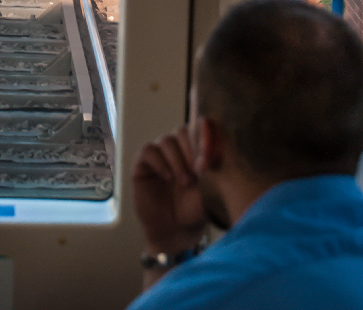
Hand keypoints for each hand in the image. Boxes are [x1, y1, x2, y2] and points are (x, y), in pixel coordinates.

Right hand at [132, 126, 207, 254]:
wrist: (176, 232)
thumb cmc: (195, 210)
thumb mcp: (211, 191)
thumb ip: (214, 171)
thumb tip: (219, 153)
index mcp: (196, 152)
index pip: (199, 129)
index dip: (204, 137)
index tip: (210, 156)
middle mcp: (178, 150)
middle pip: (182, 131)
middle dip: (191, 149)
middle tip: (198, 170)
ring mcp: (160, 156)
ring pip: (166, 140)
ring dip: (177, 160)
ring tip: (185, 181)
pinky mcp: (143, 165)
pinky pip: (149, 151)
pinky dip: (159, 161)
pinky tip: (168, 177)